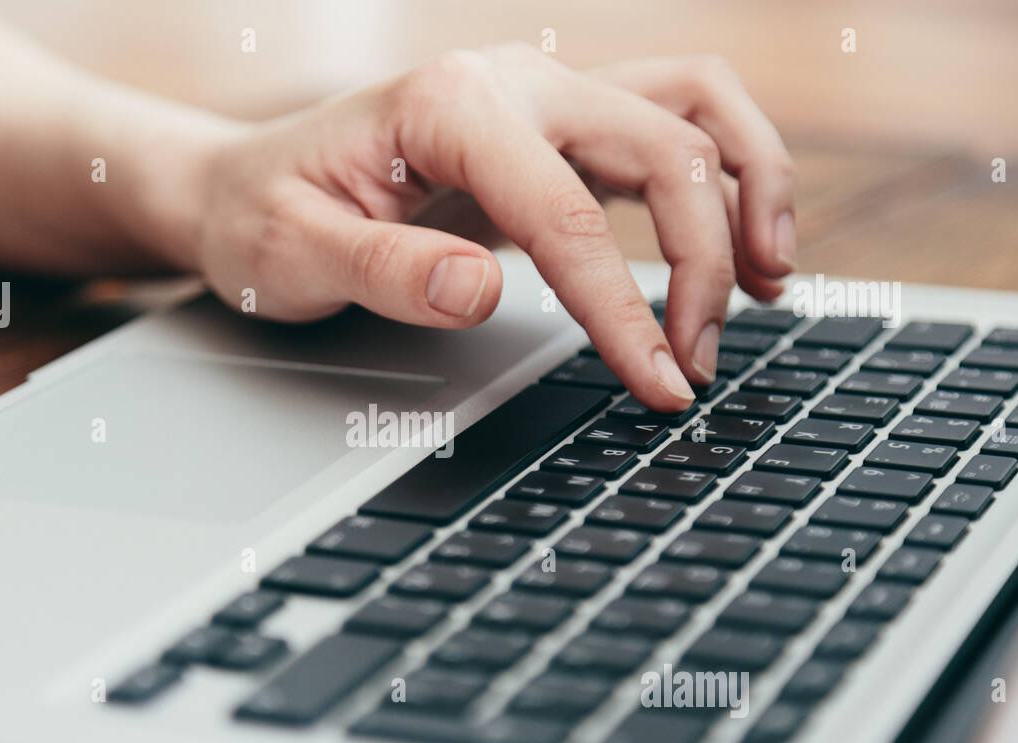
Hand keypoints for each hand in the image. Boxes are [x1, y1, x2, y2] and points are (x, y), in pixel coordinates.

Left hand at [165, 46, 795, 410]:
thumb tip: (482, 290)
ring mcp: (542, 96)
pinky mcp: (556, 128)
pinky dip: (725, 175)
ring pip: (693, 108)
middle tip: (696, 364)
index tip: (660, 385)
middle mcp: (512, 83)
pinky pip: (670, 124)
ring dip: (750, 188)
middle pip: (665, 146)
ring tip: (770, 283)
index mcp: (449, 107)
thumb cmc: (266, 217)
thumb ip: (386, 273)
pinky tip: (738, 246)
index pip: (570, 216)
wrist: (247, 185)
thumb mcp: (296, 257)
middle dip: (703, 260)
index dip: (626, 310)